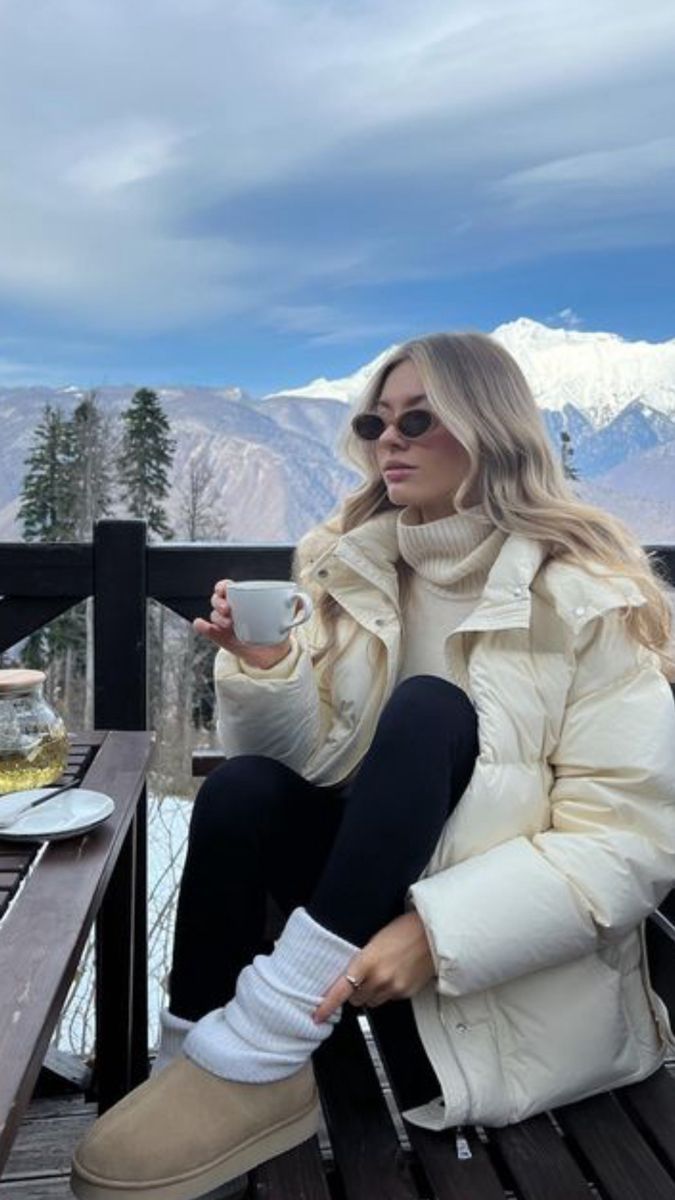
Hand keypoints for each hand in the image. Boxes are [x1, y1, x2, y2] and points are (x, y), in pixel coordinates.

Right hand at [193, 579, 291, 668]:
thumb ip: (293, 606)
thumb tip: (300, 598)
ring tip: (228, 624)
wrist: (273, 656)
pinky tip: (202, 624)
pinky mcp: (222, 639)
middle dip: (219, 602)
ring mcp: (226, 625)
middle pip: (217, 599)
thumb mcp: (285, 618)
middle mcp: (232, 611)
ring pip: (213, 615)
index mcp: (244, 601)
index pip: (227, 587)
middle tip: (228, 609)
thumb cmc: (276, 632)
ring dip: (216, 617)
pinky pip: (208, 631)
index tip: (225, 589)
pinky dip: (202, 627)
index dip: (223, 586)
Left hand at [313, 911, 435, 1022]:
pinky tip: (394, 975)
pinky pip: (389, 999)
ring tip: (381, 973)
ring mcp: (394, 988)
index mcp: (367, 961)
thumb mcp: (375, 939)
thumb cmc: (405, 929)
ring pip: (372, 1002)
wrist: (433, 934)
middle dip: (355, 990)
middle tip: (362, 977)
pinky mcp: (406, 993)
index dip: (327, 1005)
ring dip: (371, 993)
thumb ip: (361, 959)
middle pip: (356, 999)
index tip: (317, 1015)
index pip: (341, 990)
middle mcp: (380, 978)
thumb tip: (349, 972)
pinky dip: (387, 991)